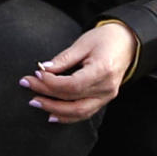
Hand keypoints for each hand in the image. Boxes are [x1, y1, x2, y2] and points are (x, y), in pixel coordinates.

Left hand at [19, 23, 137, 122]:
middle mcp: (107, 87)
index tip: (36, 74)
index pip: (72, 85)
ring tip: (35, 101)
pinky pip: (84, 113)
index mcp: (103, 70)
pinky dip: (67, 116)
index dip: (51, 83)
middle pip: (73, 100)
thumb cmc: (106, 39)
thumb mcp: (83, 43)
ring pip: (79, 112)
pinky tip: (51, 114)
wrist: (128, 43)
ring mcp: (107, 96)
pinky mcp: (104, 100)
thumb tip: (43, 69)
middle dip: (47, 96)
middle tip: (28, 85)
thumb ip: (63, 59)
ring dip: (55, 109)